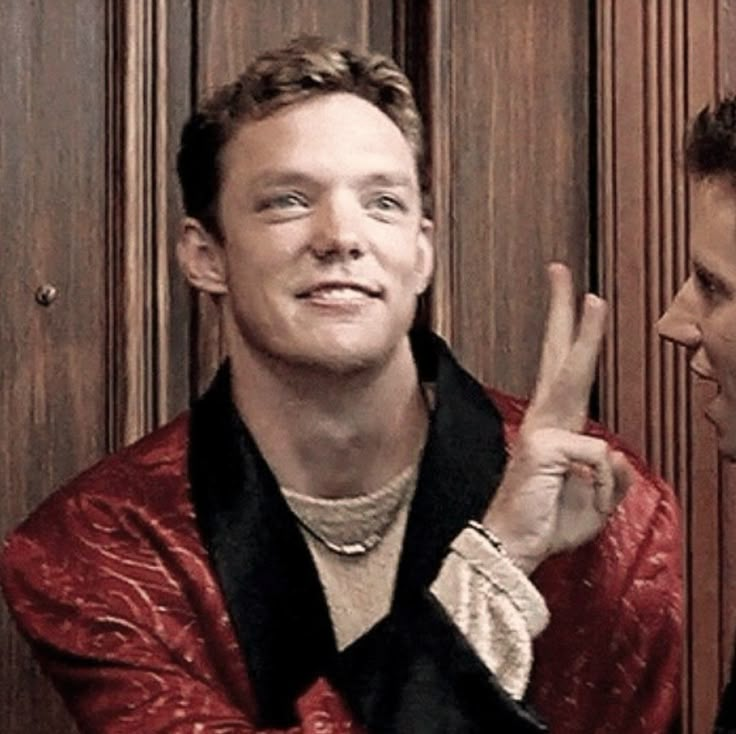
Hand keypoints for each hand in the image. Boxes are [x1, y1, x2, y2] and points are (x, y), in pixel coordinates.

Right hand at [484, 263, 632, 574]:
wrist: (515, 548)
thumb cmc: (546, 521)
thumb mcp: (597, 501)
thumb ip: (611, 473)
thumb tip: (615, 454)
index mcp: (556, 428)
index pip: (565, 373)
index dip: (572, 337)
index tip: (577, 300)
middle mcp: (546, 421)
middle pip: (558, 357)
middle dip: (561, 313)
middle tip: (561, 274)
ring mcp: (542, 431)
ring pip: (572, 376)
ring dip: (583, 336)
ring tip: (591, 299)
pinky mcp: (544, 447)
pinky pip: (599, 458)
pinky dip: (604, 484)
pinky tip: (585, 494)